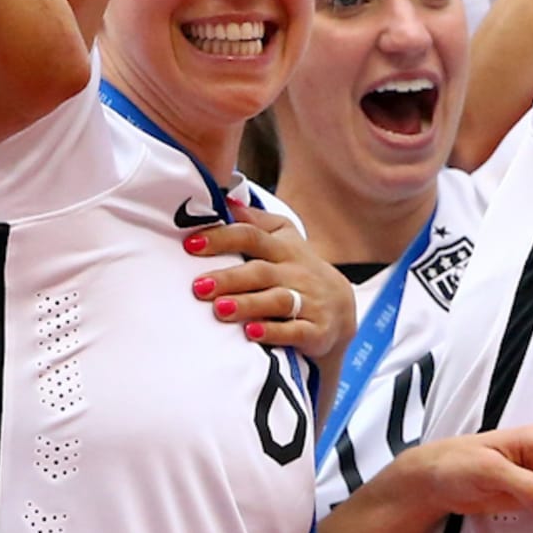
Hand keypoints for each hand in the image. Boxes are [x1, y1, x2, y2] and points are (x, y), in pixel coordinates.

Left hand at [182, 194, 357, 355]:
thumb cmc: (298, 269)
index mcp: (283, 248)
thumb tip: (224, 200)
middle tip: (198, 286)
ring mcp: (308, 300)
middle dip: (230, 278)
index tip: (191, 245)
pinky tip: (252, 333)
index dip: (222, 238)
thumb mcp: (284, 239)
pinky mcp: (316, 329)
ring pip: (277, 300)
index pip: (252, 236)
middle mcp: (295, 272)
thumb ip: (254, 221)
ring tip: (220, 309)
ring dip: (248, 304)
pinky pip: (296, 330)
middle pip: (261, 271)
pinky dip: (274, 332)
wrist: (340, 307)